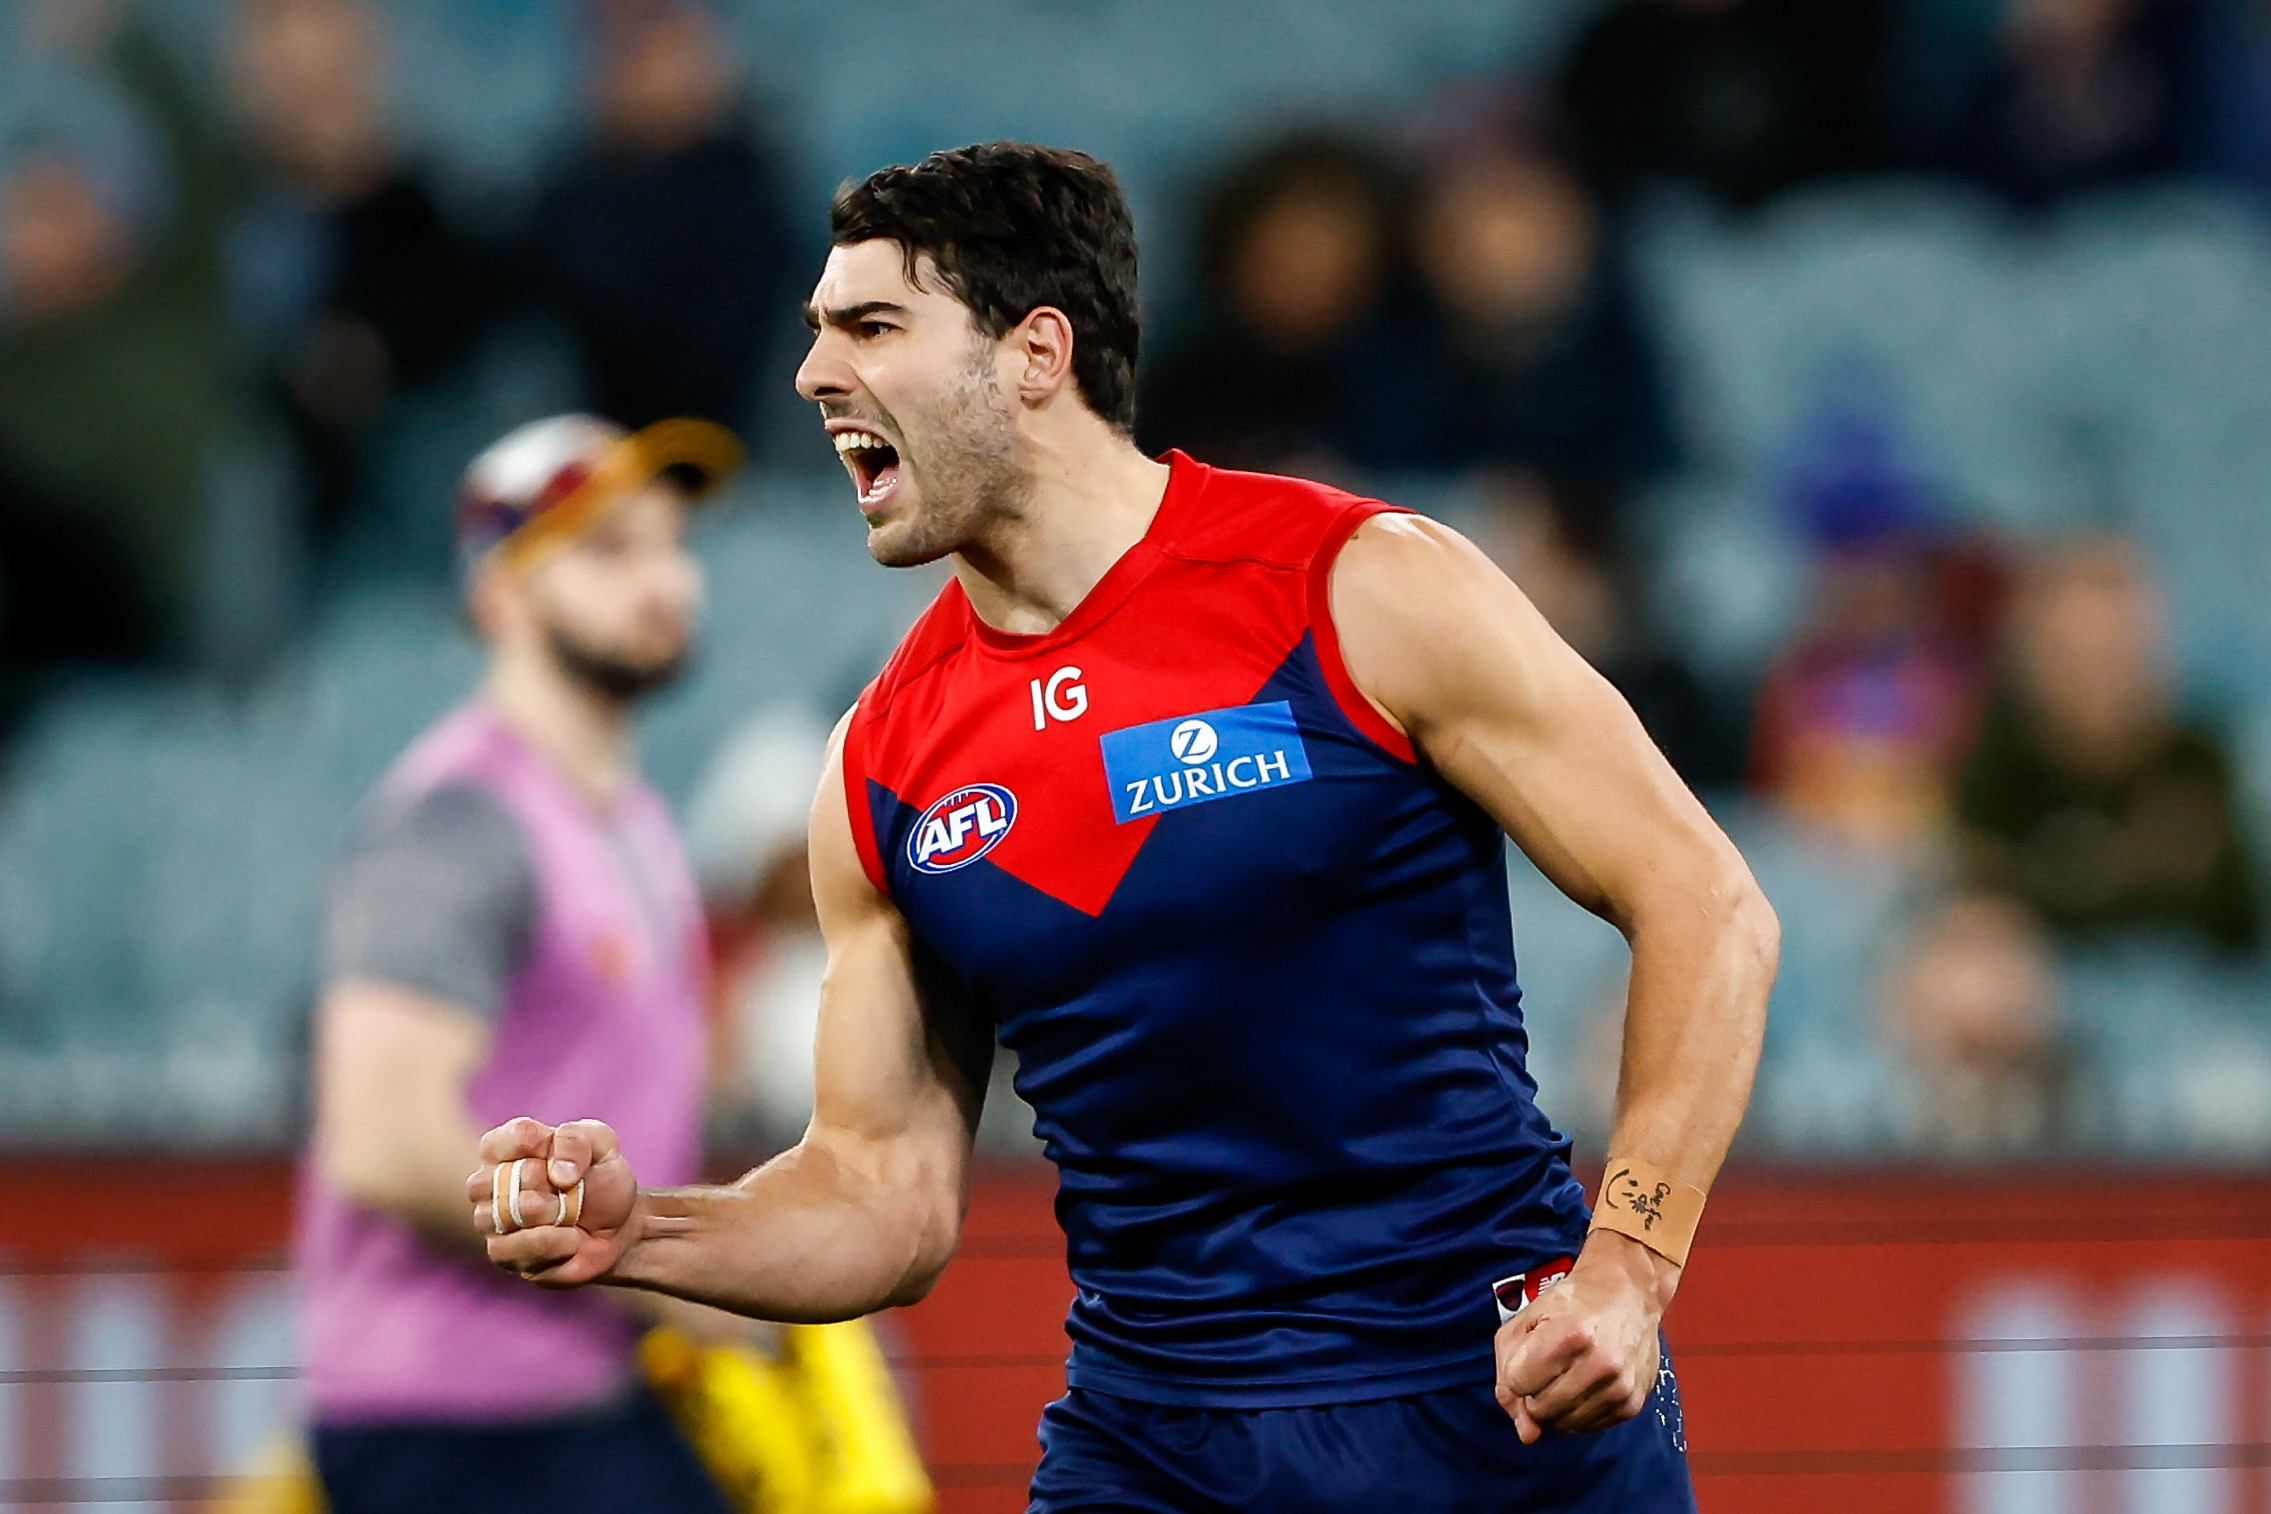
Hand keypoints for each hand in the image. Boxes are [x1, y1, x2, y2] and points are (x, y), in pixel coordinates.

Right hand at [467, 1117, 640, 1286]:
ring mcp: (490, 1219)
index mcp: (505, 1145)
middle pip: (506, 1176)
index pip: (515, 1135)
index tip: (572, 1157)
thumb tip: (558, 1173)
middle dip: (552, 1184)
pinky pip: (514, 1247)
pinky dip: (553, 1242)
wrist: (617, 1228)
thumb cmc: (601, 1179)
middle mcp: (488, 1181)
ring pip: (507, 1212)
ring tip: (570, 1214)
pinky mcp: (502, 1253)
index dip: (550, 1146)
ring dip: (553, 1213)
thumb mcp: (602, 1145)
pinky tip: (570, 1239)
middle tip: (571, 1189)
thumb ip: (577, 1139)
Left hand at [1493, 1231, 1677, 1442]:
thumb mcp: (1526, 1320)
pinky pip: (1588, 1428)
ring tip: (1566, 1375)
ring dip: (1554, 1406)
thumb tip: (1525, 1433)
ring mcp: (1620, 1387)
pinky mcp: (1633, 1404)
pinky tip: (1582, 1386)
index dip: (1516, 1371)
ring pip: (1563, 1424)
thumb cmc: (1570, 1304)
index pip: (1518, 1383)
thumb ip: (1507, 1372)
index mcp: (1571, 1334)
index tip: (1529, 1355)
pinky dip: (1576, 1413)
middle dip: (1534, 1392)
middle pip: (1540, 1409)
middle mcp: (1602, 1364)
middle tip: (1548, 1366)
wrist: (1627, 1293)